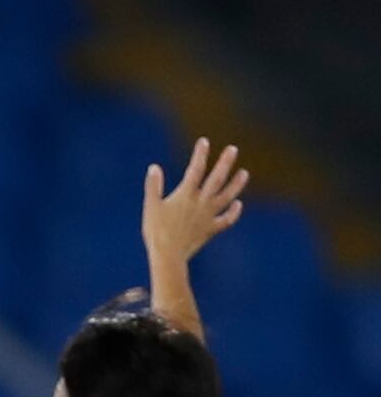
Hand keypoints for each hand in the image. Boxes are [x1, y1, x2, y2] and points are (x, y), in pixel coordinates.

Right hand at [144, 137, 248, 268]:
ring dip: (236, 184)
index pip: (195, 170)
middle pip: (216, 179)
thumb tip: (154, 168)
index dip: (200, 155)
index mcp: (185, 195)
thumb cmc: (156, 231)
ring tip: (244, 173)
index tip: (204, 141)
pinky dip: (234, 212)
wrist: (168, 255)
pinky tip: (238, 204)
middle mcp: (201, 202)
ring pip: (227, 197)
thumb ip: (153, 186)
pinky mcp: (211, 229)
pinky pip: (226, 220)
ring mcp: (208, 216)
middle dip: (225, 163)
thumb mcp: (151, 207)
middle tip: (233, 149)